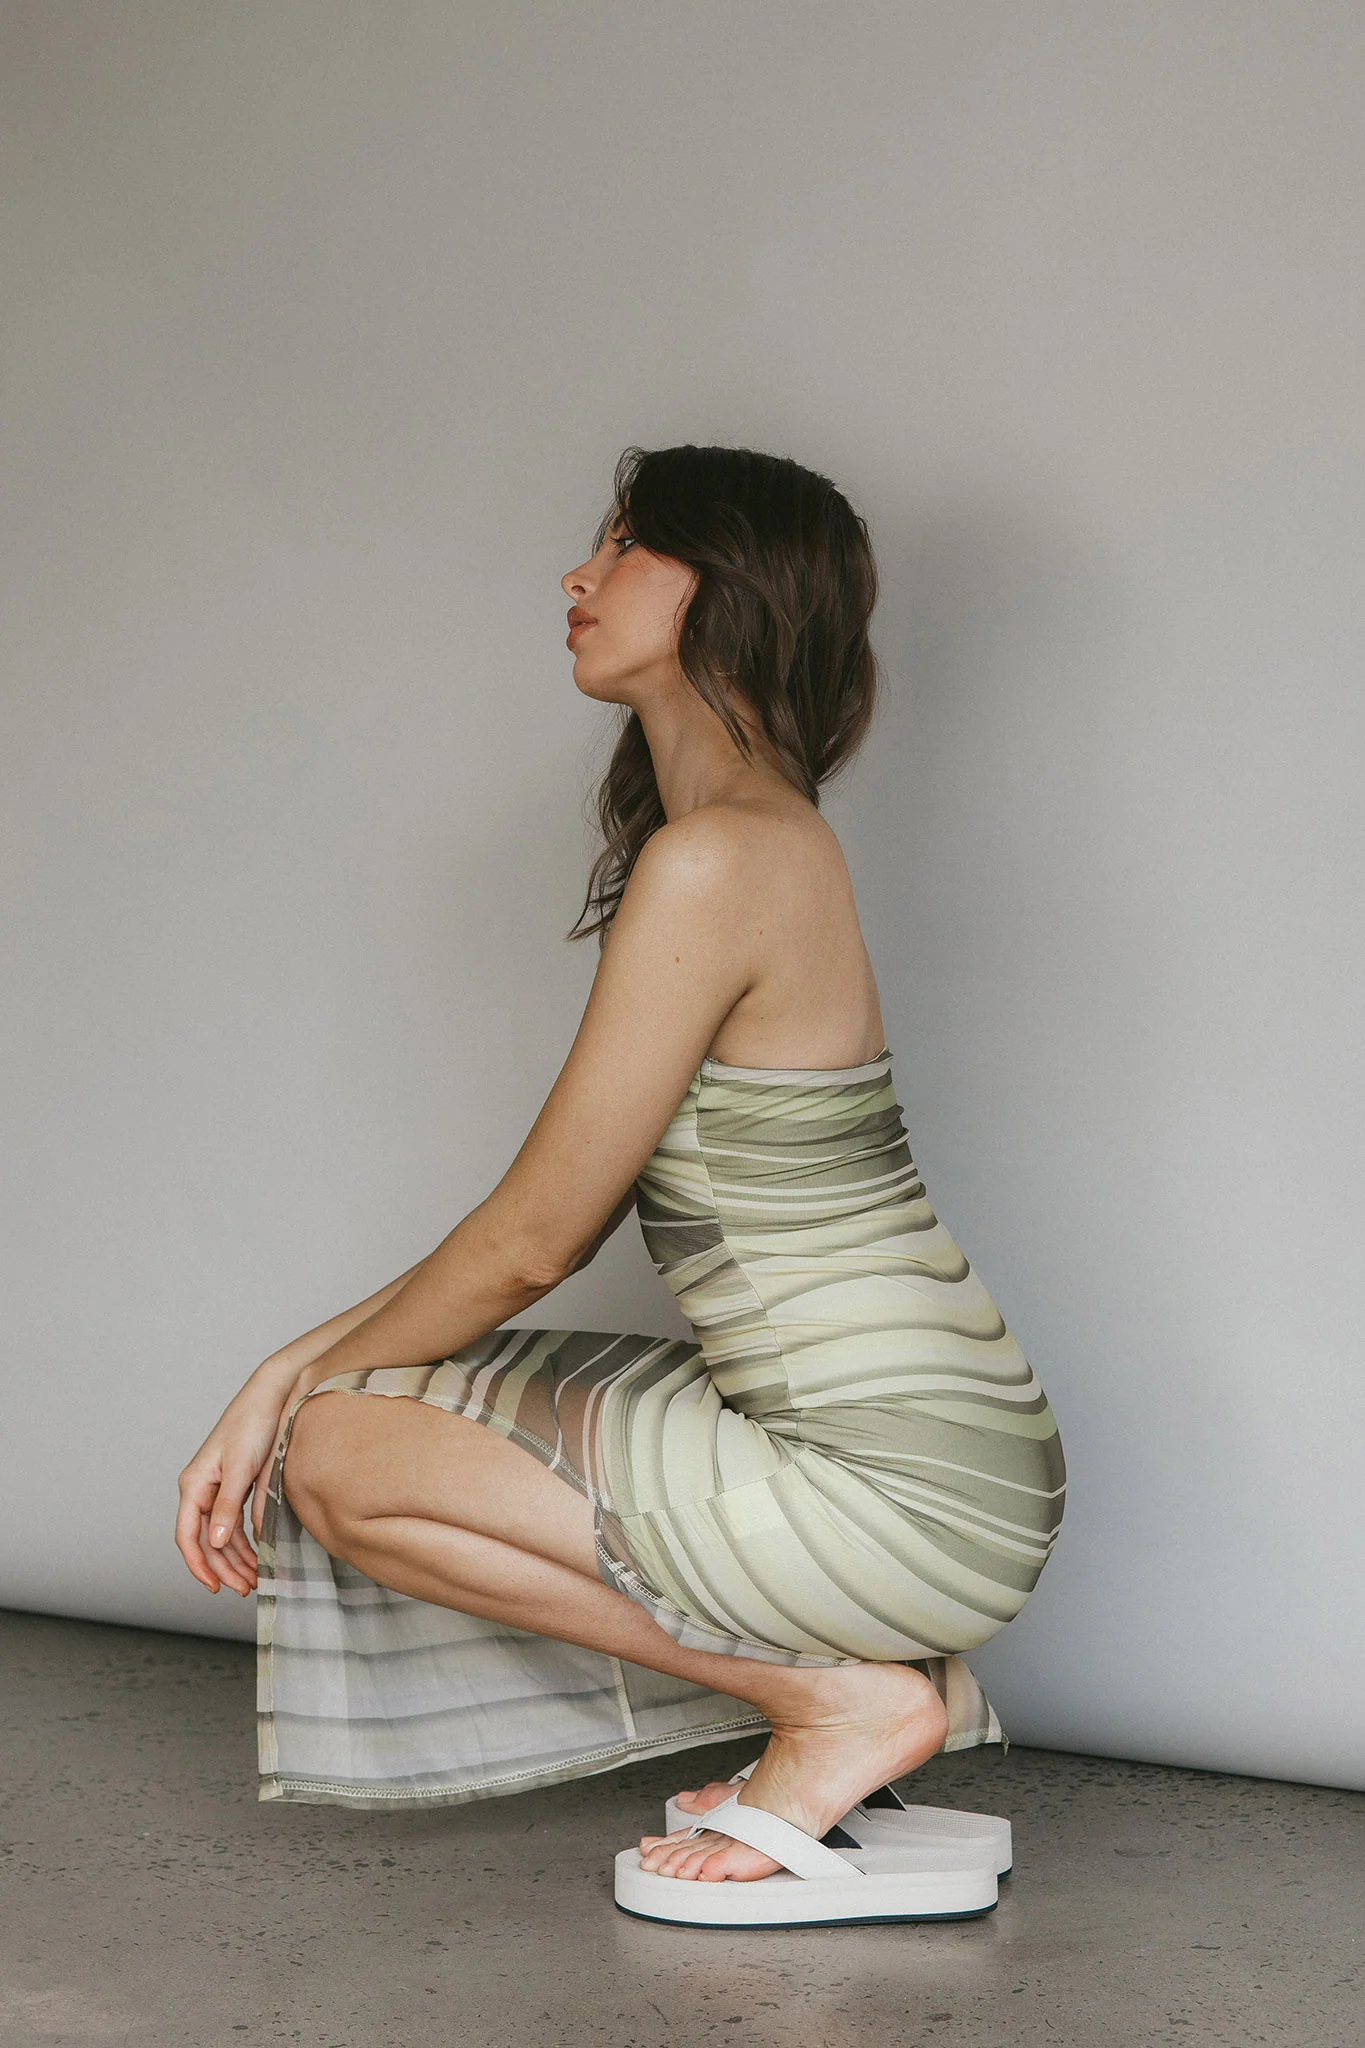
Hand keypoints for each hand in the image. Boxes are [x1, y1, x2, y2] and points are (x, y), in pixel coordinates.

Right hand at [175, 1379, 293, 1595]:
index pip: (187, 1536)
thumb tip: (214, 1543)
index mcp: (194, 1484)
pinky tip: (258, 1555)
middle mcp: (202, 1489)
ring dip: (236, 1559)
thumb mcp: (240, 1468)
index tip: (215, 1587)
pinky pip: (235, 1522)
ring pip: (222, 1535)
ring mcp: (218, 1488)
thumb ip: (227, 1506)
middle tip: (246, 1589)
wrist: (273, 1395)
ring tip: (254, 1579)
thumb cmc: (253, 1424)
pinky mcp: (236, 1485)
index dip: (199, 1565)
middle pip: (206, 1540)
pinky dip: (245, 1541)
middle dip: (224, 1567)